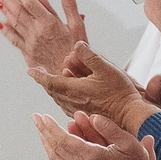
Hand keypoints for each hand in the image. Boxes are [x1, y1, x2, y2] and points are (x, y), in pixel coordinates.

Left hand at [0, 0, 80, 72]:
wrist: (70, 76)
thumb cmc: (76, 52)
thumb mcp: (78, 27)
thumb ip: (70, 7)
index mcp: (50, 23)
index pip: (31, 3)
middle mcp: (37, 32)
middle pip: (19, 12)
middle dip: (8, 0)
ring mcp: (30, 42)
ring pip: (14, 24)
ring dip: (5, 11)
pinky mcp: (28, 53)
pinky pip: (14, 39)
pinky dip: (6, 30)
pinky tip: (0, 24)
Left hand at [32, 108, 160, 159]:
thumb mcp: (128, 142)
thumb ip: (108, 128)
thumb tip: (92, 117)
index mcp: (92, 158)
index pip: (63, 140)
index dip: (51, 127)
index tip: (42, 116)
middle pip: (55, 148)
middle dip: (44, 131)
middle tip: (36, 117)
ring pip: (55, 158)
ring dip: (47, 142)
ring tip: (42, 128)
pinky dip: (53, 153)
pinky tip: (51, 144)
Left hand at [34, 42, 154, 133]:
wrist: (130, 115)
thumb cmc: (120, 93)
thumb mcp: (106, 69)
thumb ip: (89, 56)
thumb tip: (76, 44)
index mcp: (74, 90)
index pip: (50, 81)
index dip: (39, 75)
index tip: (30, 70)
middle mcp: (72, 102)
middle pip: (52, 90)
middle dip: (46, 79)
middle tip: (40, 71)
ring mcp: (77, 110)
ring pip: (59, 98)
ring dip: (55, 88)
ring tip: (54, 80)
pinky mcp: (84, 115)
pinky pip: (66, 105)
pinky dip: (63, 96)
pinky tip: (68, 93)